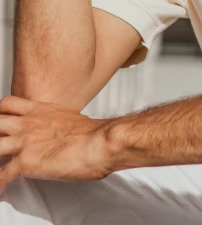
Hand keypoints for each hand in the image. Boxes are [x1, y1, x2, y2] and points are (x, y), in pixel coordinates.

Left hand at [0, 96, 115, 191]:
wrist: (100, 141)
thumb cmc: (92, 133)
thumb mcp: (68, 118)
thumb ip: (54, 122)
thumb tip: (55, 132)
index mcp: (40, 111)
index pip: (8, 104)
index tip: (1, 122)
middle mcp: (29, 123)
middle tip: (0, 143)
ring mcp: (25, 141)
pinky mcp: (26, 161)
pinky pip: (1, 175)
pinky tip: (1, 189)